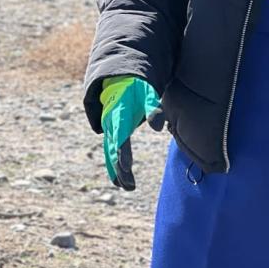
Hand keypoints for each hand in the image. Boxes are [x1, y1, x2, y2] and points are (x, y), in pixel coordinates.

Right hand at [99, 76, 163, 190]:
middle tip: (130, 185)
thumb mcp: (147, 93)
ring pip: (110, 152)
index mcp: (119, 113)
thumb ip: (153, 107)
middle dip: (120, 167)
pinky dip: (113, 166)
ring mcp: (109, 128)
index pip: (120, 135)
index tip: (126, 166)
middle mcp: (110, 122)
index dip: (122, 151)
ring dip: (116, 171)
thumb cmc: (137, 88)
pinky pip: (109, 151)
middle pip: (114, 148)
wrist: (119, 80)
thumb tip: (159, 127)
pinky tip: (118, 181)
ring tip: (127, 187)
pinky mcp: (111, 132)